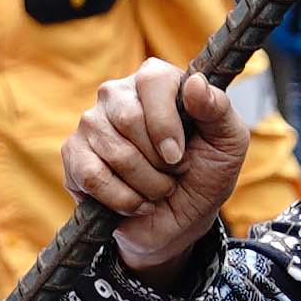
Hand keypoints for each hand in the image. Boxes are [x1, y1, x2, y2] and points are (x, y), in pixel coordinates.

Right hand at [60, 58, 257, 274]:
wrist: (179, 220)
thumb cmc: (204, 173)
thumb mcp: (228, 141)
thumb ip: (218, 108)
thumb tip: (195, 84)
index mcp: (156, 80)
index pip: (152, 82)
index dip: (165, 123)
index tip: (178, 156)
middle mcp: (117, 94)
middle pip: (129, 119)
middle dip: (158, 161)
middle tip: (172, 174)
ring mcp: (90, 124)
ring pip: (114, 153)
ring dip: (146, 185)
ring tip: (157, 190)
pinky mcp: (73, 156)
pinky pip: (92, 176)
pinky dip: (122, 199)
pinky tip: (135, 202)